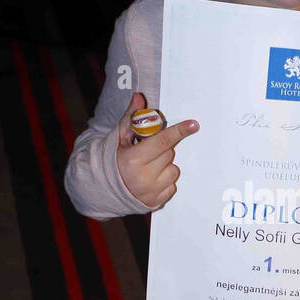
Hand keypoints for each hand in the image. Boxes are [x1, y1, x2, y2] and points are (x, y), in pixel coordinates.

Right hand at [116, 91, 198, 208]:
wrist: (105, 191)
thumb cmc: (114, 161)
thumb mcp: (120, 138)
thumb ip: (131, 118)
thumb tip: (139, 98)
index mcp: (134, 159)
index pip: (163, 141)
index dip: (179, 131)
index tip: (193, 125)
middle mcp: (144, 177)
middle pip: (169, 153)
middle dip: (162, 149)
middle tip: (148, 151)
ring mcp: (152, 191)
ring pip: (173, 169)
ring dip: (165, 165)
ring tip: (148, 167)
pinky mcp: (157, 202)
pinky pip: (172, 185)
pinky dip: (165, 180)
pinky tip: (151, 179)